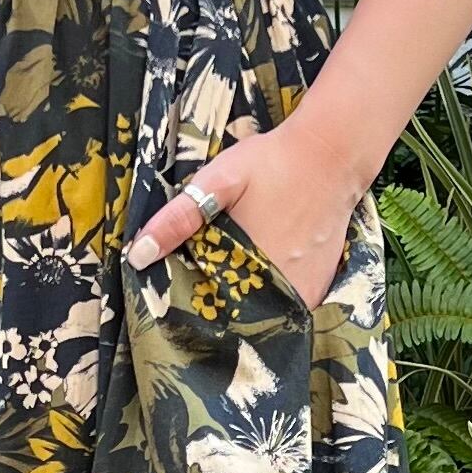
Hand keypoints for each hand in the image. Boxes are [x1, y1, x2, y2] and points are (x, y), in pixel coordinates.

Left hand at [125, 114, 360, 306]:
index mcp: (246, 267)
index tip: (174, 301)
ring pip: (262, 316)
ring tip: (226, 287)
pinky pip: (287, 310)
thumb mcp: (217, 180)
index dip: (188, 307)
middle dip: (215, 309)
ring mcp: (303, 292)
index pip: (206, 308)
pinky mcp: (319, 289)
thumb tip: (137, 256)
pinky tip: (256, 282)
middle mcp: (278, 288)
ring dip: (243, 308)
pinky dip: (270, 303)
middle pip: (235, 317)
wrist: (333, 156)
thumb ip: (178, 218)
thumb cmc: (271, 163)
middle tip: (201, 289)